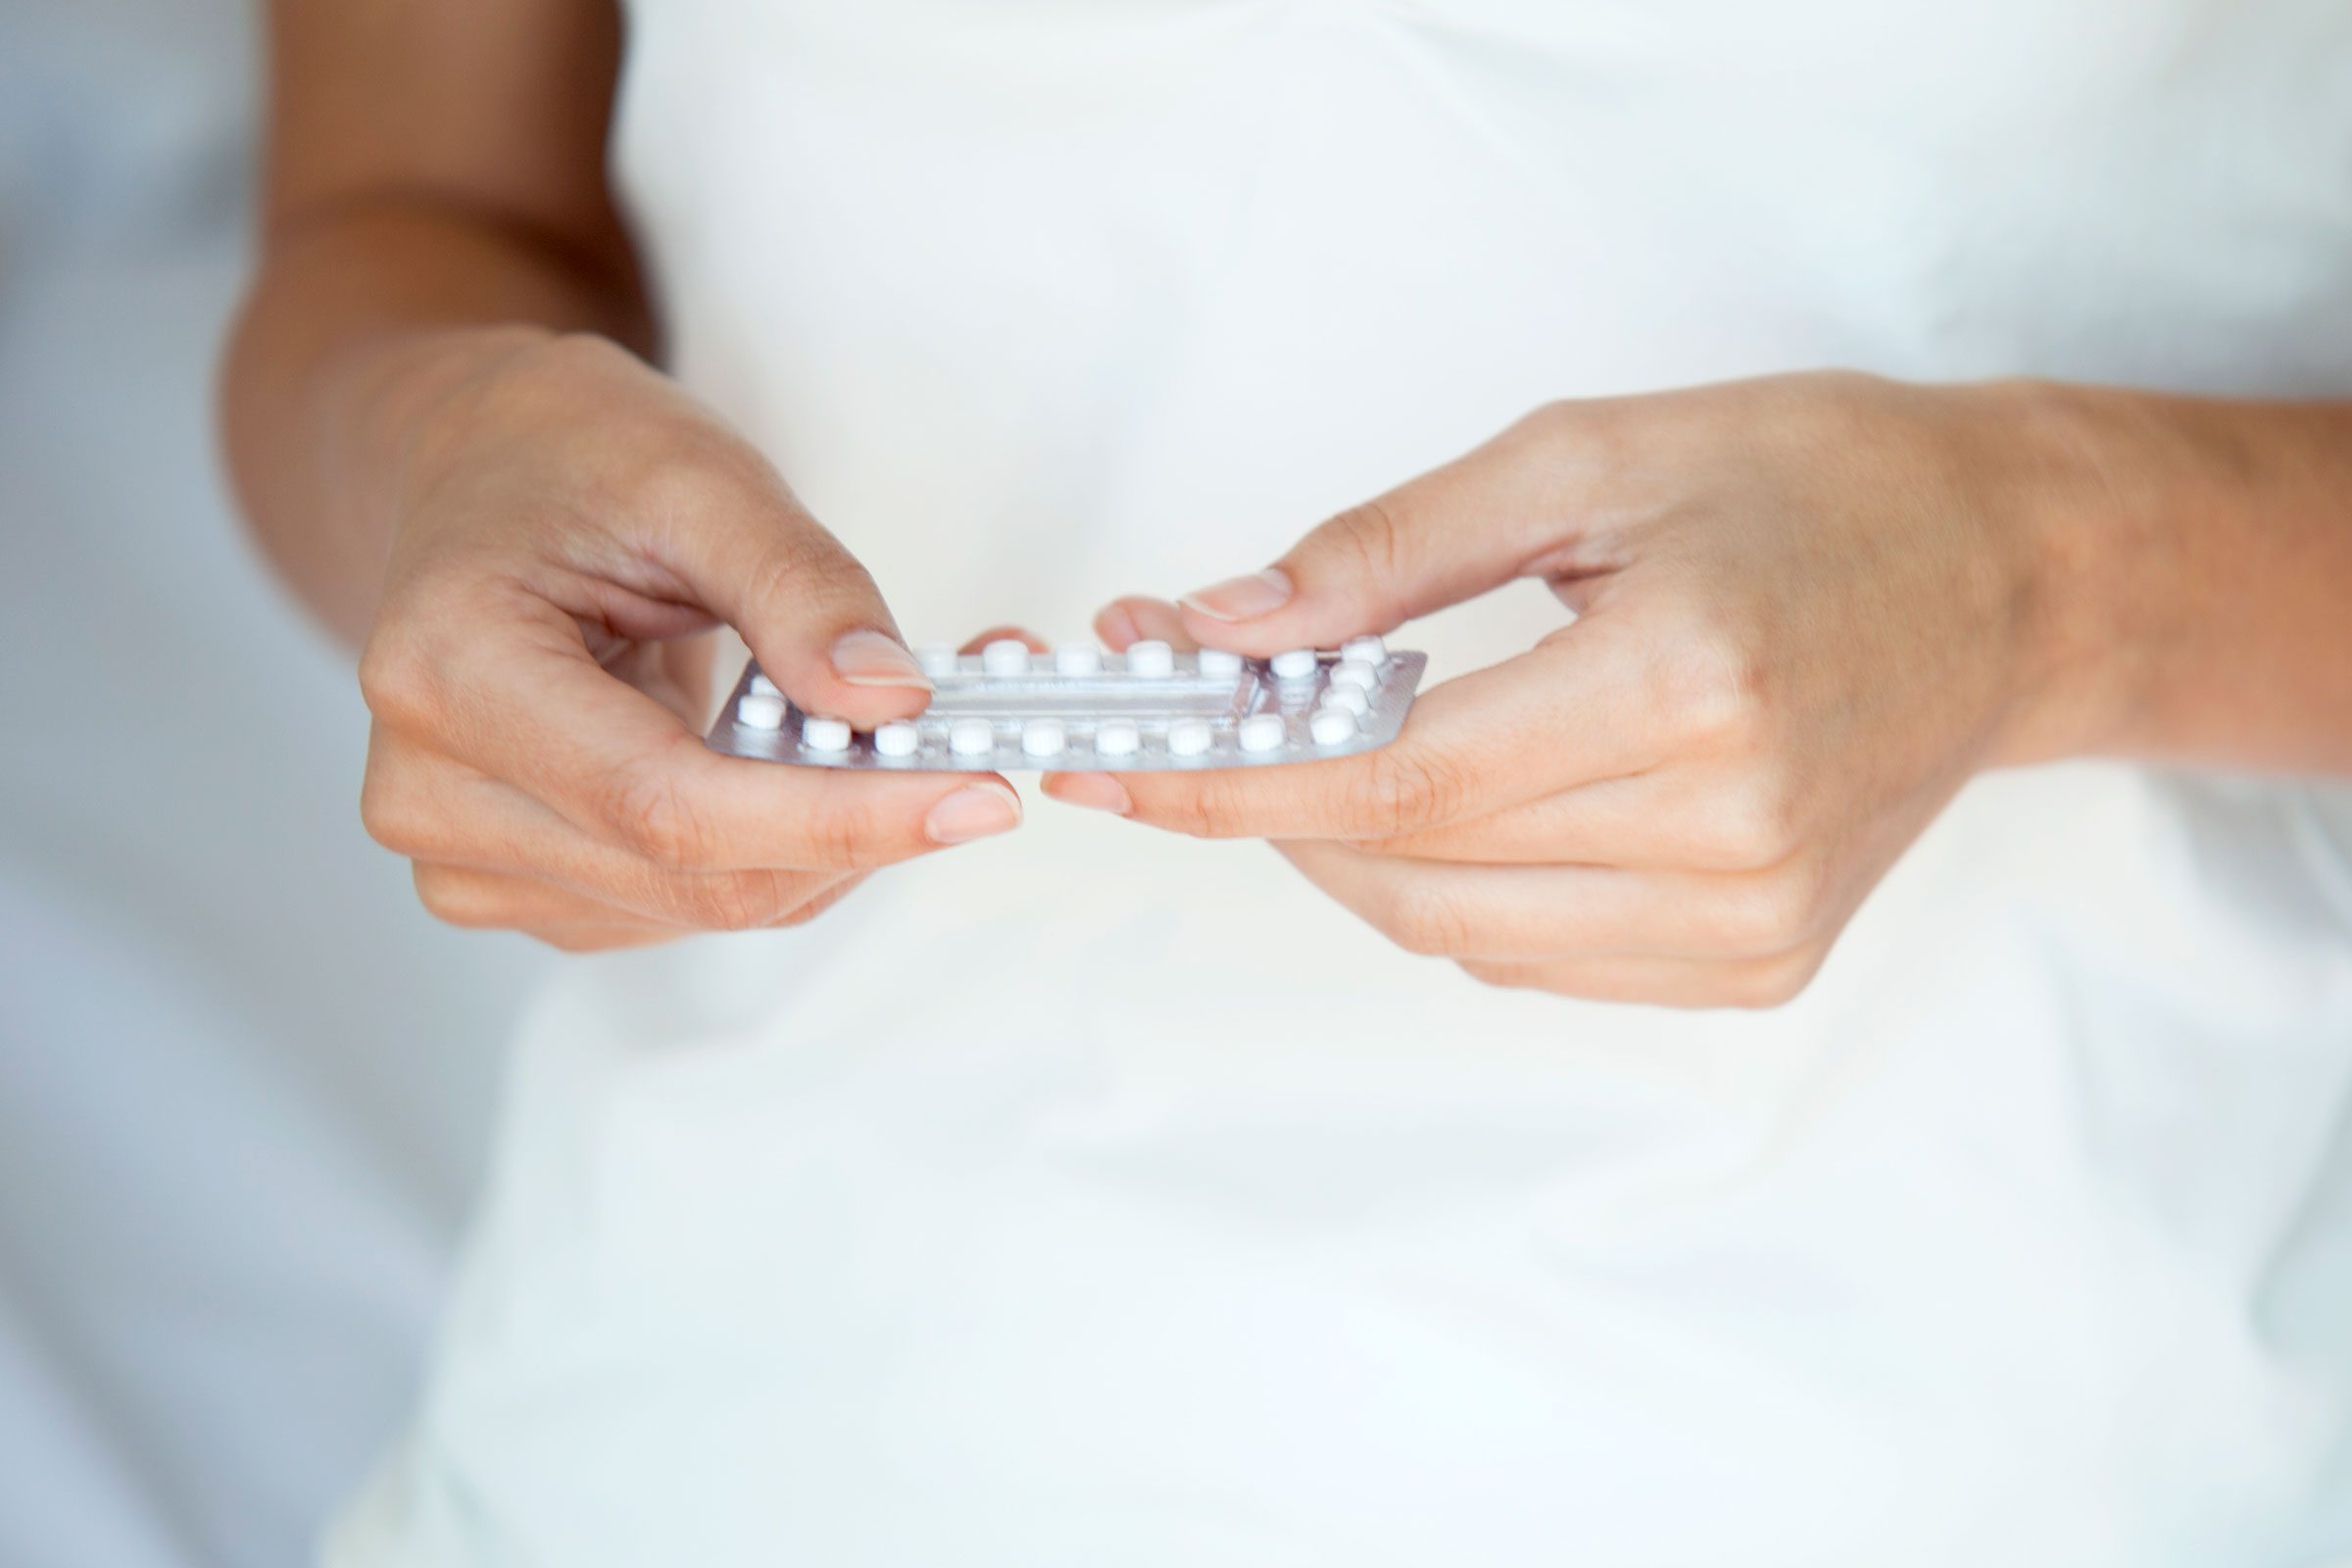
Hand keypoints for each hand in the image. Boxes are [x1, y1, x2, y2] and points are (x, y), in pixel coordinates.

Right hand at [355, 332, 1021, 950]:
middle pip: (697, 876)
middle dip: (861, 828)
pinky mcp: (518, 885)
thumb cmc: (567, 456)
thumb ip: (801, 589)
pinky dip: (785, 847)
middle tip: (981, 759)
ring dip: (833, 840)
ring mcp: (467, 855)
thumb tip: (891, 700)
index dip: (837, 816)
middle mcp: (431, 790)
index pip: (667, 805)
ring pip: (712, 906)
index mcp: (450, 670)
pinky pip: (691, 903)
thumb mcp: (698, 476)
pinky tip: (809, 769)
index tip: (976, 795)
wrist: (476, 471)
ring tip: (890, 737)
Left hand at [1050, 373, 2107, 1007]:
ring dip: (1351, 851)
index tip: (1114, 766)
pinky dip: (1450, 889)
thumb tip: (1226, 628)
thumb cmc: (1813, 486)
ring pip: (1457, 933)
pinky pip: (1533, 957)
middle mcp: (1726, 833)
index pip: (1396, 779)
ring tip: (1317, 752)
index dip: (1233, 781)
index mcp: (1687, 686)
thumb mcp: (1587, 456)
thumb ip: (1387, 554)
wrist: (2006, 579)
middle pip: (1411, 866)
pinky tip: (1448, 803)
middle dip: (1268, 805)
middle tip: (1192, 730)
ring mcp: (1752, 921)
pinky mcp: (1760, 966)